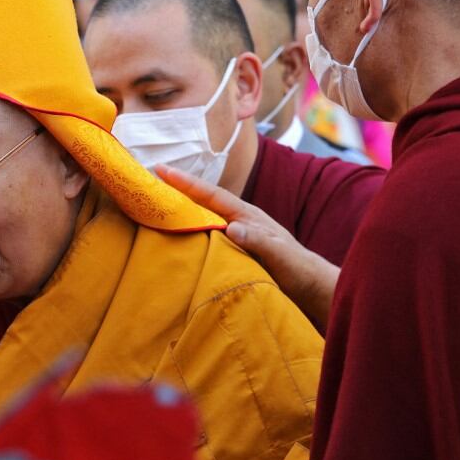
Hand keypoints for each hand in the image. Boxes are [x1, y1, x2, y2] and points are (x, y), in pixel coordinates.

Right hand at [156, 164, 337, 328]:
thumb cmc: (299, 271)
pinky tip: (172, 237)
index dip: (186, 182)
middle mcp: (237, 221)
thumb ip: (259, 241)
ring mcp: (234, 236)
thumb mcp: (281, 256)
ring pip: (201, 218)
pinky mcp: (232, 252)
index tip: (160, 169)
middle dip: (175, 189)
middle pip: (201, 201)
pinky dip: (186, 232)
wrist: (312, 290)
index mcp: (247, 215)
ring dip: (178, 210)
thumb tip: (232, 227)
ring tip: (151, 205)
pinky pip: (203, 237)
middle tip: (147, 180)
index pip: (211, 194)